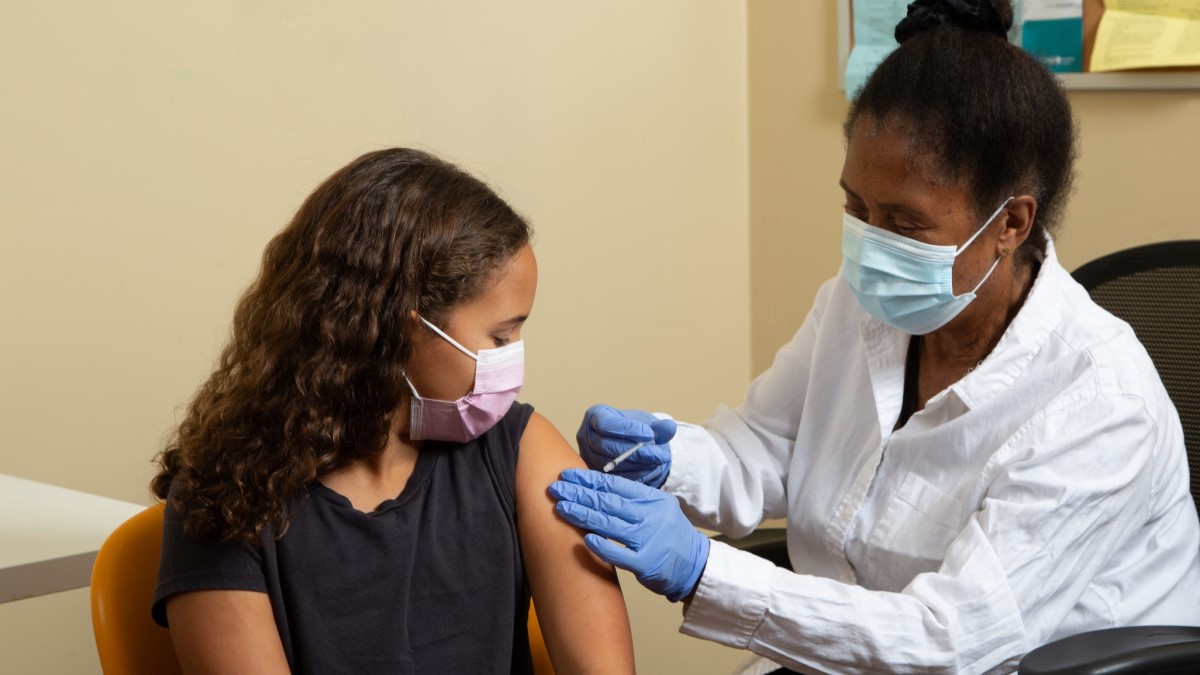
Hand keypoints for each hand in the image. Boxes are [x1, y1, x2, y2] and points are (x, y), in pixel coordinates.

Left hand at [550, 469, 708, 601]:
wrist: (694, 565)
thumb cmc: (668, 535)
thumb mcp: (657, 508)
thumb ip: (632, 499)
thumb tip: (595, 487)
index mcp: (653, 499)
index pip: (615, 485)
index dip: (589, 480)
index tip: (568, 475)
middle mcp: (652, 516)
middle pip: (609, 502)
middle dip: (579, 494)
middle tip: (555, 488)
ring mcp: (649, 539)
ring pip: (610, 523)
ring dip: (582, 515)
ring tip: (561, 508)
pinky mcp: (647, 563)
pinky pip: (620, 553)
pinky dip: (602, 546)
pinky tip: (584, 538)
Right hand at [576, 405, 673, 487]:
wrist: (635, 446)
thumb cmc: (638, 431)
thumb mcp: (649, 424)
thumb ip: (659, 427)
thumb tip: (669, 428)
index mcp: (595, 416)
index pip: (606, 423)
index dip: (627, 429)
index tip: (650, 434)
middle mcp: (587, 437)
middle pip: (606, 445)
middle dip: (634, 450)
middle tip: (658, 453)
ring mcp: (589, 457)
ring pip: (610, 463)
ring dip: (637, 463)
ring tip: (658, 460)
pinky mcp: (596, 473)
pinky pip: (614, 477)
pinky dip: (634, 474)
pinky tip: (650, 470)